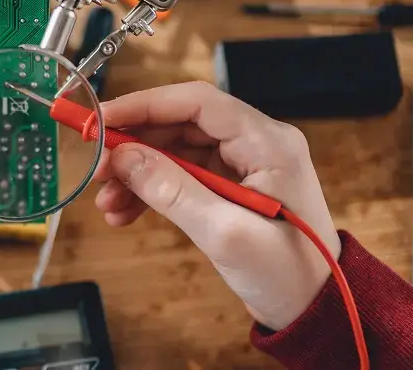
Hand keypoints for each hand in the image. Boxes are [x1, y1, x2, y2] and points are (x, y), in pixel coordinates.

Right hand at [93, 82, 337, 329]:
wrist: (315, 310)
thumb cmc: (286, 273)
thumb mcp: (225, 233)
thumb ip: (172, 191)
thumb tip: (123, 157)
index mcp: (268, 142)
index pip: (197, 102)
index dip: (145, 105)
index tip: (102, 121)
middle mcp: (257, 143)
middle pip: (182, 124)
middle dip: (135, 145)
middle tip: (98, 171)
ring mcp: (244, 165)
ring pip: (176, 150)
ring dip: (138, 173)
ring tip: (108, 204)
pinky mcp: (233, 187)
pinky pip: (183, 175)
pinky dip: (152, 191)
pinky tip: (125, 213)